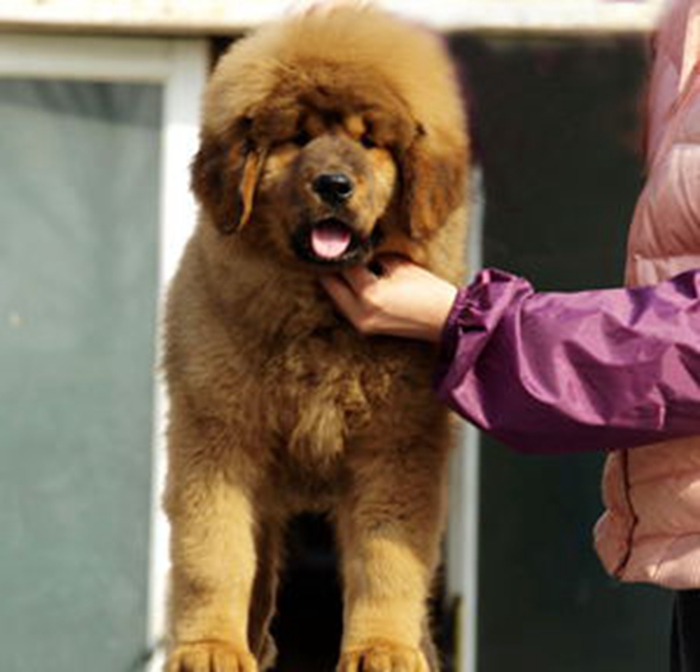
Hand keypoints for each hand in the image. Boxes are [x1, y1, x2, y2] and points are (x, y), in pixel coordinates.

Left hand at [320, 256, 457, 340]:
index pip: (343, 266)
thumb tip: (355, 248)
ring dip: (335, 279)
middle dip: (331, 265)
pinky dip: (345, 292)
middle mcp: (360, 312)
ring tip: (340, 260)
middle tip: (330, 248)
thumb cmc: (428, 291)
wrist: (446, 319)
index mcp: (369, 294)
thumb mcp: (399, 265)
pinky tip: (350, 279)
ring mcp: (361, 323)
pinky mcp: (365, 328)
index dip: (339, 249)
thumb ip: (373, 257)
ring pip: (334, 296)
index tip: (334, 237)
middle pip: (329, 284)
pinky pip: (345, 306)